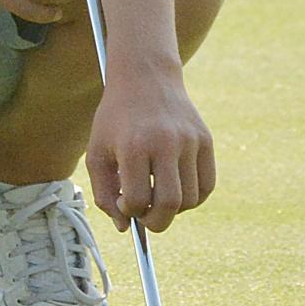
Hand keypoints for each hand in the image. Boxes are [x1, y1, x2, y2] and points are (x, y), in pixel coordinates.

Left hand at [84, 65, 215, 233]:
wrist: (146, 77)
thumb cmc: (116, 119)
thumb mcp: (97, 152)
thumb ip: (104, 194)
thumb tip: (125, 228)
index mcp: (133, 146)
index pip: (137, 200)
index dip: (128, 211)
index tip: (123, 201)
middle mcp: (165, 143)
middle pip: (168, 205)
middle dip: (154, 222)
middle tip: (144, 215)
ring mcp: (190, 141)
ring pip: (191, 200)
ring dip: (174, 209)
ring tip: (158, 195)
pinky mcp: (205, 140)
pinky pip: (207, 185)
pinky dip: (194, 198)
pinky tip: (176, 189)